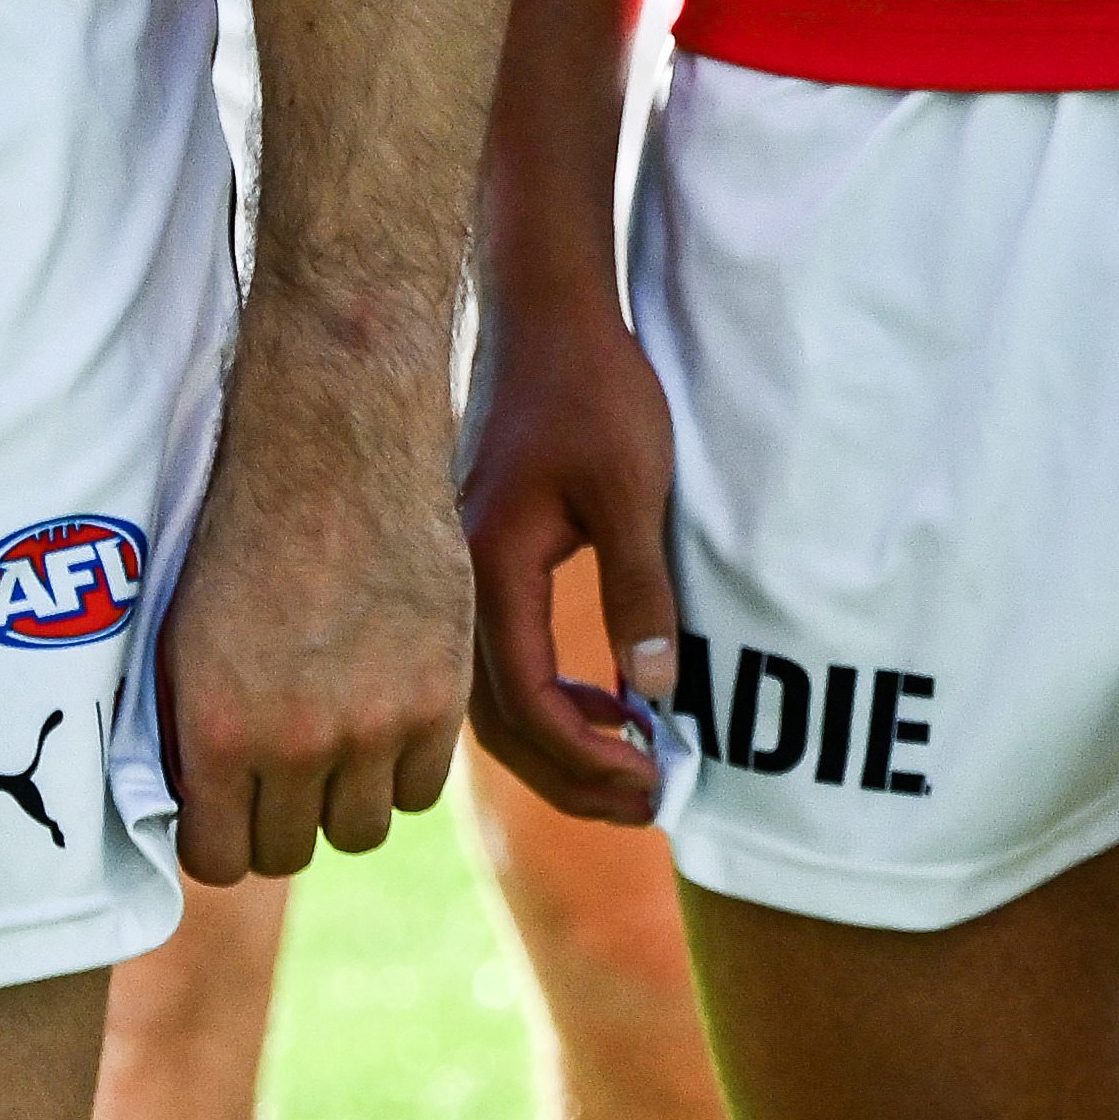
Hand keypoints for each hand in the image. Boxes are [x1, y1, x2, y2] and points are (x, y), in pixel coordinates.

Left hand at [160, 329, 472, 882]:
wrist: (334, 452)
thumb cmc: (244, 534)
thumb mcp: (182, 640)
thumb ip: (187, 737)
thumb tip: (188, 811)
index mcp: (217, 730)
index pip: (218, 861)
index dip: (219, 840)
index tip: (226, 812)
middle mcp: (294, 742)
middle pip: (288, 852)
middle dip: (275, 821)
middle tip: (279, 773)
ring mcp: (374, 726)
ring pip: (359, 829)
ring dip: (342, 798)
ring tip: (333, 744)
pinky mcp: (439, 700)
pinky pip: (419, 789)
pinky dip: (401, 766)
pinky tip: (383, 717)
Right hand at [456, 282, 686, 828]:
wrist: (548, 317)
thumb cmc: (593, 389)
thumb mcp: (634, 487)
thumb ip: (640, 590)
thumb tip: (658, 696)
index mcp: (490, 570)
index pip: (528, 703)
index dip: (590, 759)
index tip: (656, 780)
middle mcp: (460, 588)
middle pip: (499, 724)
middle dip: (574, 776)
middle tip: (650, 802)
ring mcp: (462, 580)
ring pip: (494, 702)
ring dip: (560, 747)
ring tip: (631, 770)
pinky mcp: (479, 568)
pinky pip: (499, 664)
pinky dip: (548, 703)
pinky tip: (601, 707)